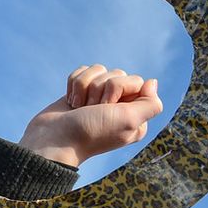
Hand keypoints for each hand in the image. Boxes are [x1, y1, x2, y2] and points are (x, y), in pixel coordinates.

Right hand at [17, 65, 163, 166]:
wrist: (54, 138)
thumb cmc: (92, 131)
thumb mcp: (129, 120)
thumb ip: (150, 104)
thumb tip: (152, 82)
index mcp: (137, 116)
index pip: (138, 82)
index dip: (120, 88)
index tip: (109, 106)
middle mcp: (121, 106)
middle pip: (118, 73)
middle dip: (101, 89)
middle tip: (93, 109)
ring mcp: (100, 99)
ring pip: (99, 70)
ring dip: (85, 87)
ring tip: (79, 108)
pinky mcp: (82, 92)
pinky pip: (83, 71)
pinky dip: (74, 84)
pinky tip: (71, 102)